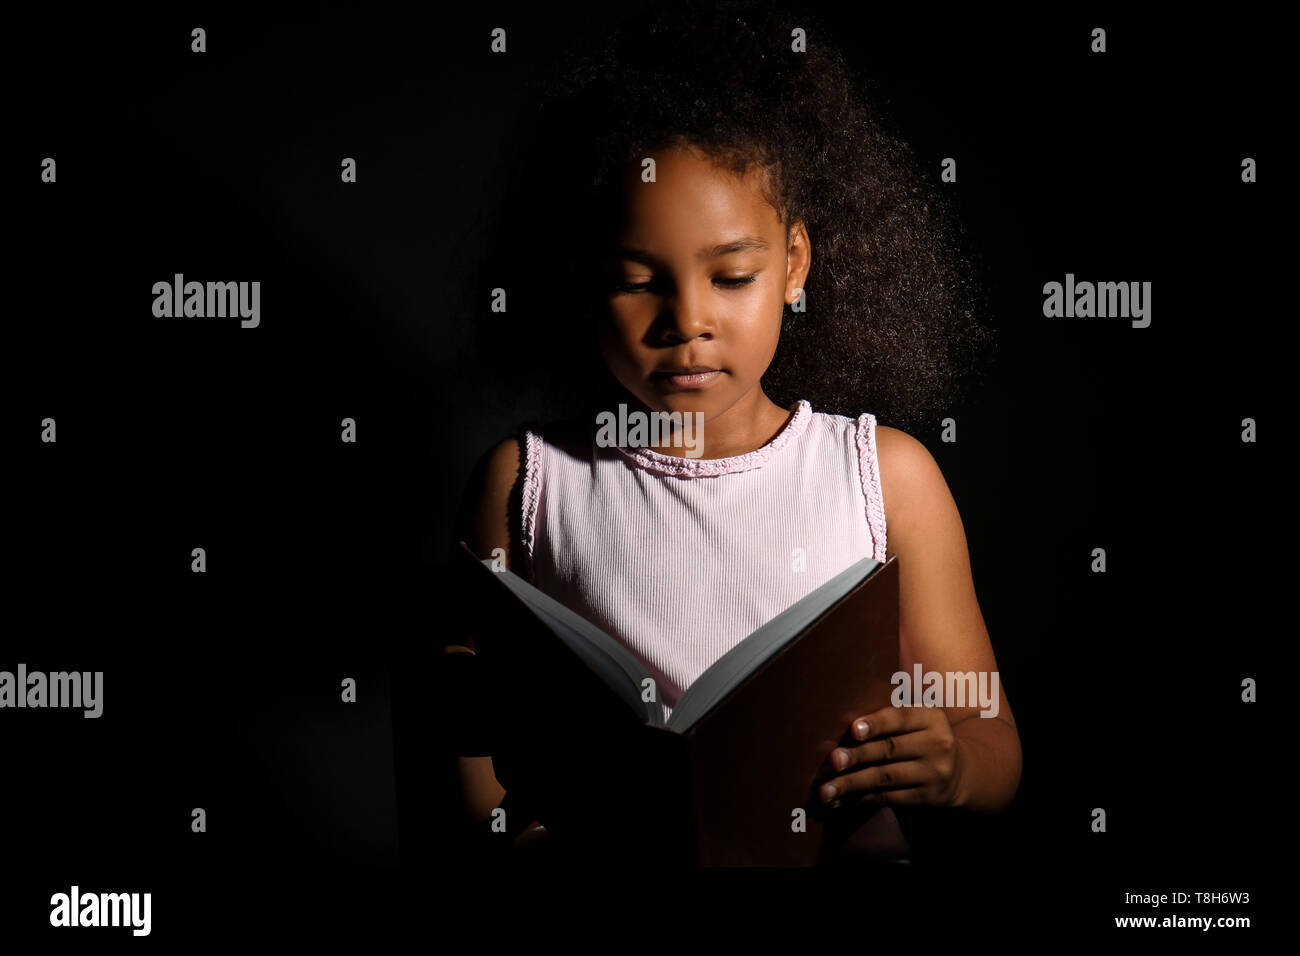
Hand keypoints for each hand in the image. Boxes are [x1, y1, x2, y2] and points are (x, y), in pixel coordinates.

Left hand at [814, 704, 964, 808]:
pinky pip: (887, 798)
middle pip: (890, 750)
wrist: (959, 773)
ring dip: (851, 784)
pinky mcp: (925, 798)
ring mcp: (933, 774)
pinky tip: (838, 800)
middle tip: (832, 761)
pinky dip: (859, 799)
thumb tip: (842, 718)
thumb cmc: (922, 738)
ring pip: (885, 778)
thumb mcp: (919, 720)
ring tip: (825, 790)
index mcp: (931, 718)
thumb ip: (890, 715)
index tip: (853, 729)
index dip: (877, 724)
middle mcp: (936, 744)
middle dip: (857, 756)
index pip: (901, 718)